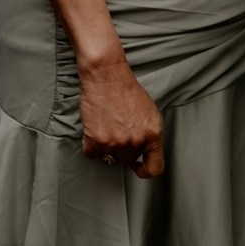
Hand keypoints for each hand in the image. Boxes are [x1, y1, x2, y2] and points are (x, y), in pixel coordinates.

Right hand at [78, 57, 164, 176]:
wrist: (106, 75)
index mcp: (153, 134)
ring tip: (104, 126)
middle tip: (114, 132)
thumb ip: (148, 134)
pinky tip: (93, 127)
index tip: (137, 167)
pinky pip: (91, 153)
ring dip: (104, 146)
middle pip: (126, 160)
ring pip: (108, 157)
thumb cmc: (125, 89)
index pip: (154, 168)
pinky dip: (89, 143)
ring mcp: (117, 143)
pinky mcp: (97, 141)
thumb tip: (142, 149)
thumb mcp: (149, 113)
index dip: (144, 170)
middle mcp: (137, 141)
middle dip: (120, 149)